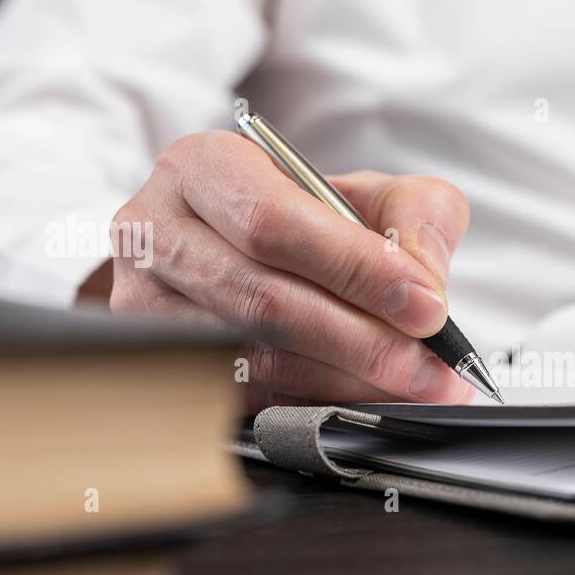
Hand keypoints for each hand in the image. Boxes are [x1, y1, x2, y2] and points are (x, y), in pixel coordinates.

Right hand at [102, 130, 474, 407]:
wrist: (252, 256)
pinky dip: (317, 406)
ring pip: (254, 361)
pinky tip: (365, 401)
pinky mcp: (162, 371)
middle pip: (262, 301)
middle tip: (429, 366)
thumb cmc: (311, 222)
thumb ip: (416, 217)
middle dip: (361, 341)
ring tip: (413, 387)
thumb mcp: (372, 194)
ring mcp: (145, 310)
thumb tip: (424, 280)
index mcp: (202, 168)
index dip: (356, 270)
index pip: (275, 224)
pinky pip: (245, 402)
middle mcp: (157, 235)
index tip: (426, 307)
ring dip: (346, 383)